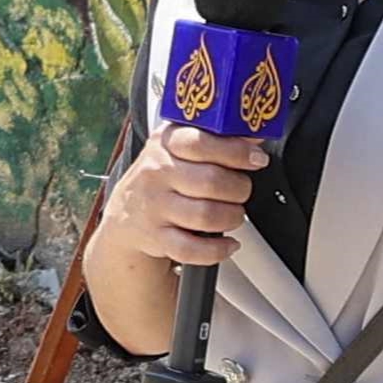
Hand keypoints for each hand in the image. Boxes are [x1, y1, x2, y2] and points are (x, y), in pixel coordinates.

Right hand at [100, 125, 267, 272]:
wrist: (126, 214)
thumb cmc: (162, 176)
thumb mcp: (181, 147)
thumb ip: (217, 138)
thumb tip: (254, 133)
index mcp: (166, 143)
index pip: (201, 142)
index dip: (236, 151)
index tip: (256, 159)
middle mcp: (156, 173)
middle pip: (211, 181)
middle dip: (239, 188)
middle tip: (241, 190)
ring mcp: (155, 207)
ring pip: (206, 216)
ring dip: (232, 217)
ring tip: (234, 214)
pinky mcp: (157, 238)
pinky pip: (193, 249)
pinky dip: (218, 249)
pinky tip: (226, 243)